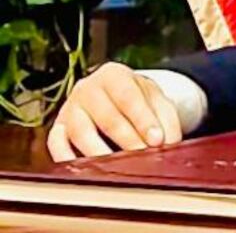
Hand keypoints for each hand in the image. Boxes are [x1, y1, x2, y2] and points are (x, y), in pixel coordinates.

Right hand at [47, 62, 182, 161]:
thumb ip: (166, 120)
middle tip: (143, 156)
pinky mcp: (57, 128)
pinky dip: (68, 159)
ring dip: (100, 152)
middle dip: (127, 139)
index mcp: (114, 75)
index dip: (143, 119)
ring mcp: (69, 108)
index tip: (157, 139)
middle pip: (106, 116)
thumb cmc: (138, 99)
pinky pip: (56, 145)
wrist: (117, 96)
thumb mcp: (157, 101)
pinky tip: (86, 171)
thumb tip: (168, 144)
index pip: (127, 96)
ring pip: (80, 132)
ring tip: (118, 168)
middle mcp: (87, 88)